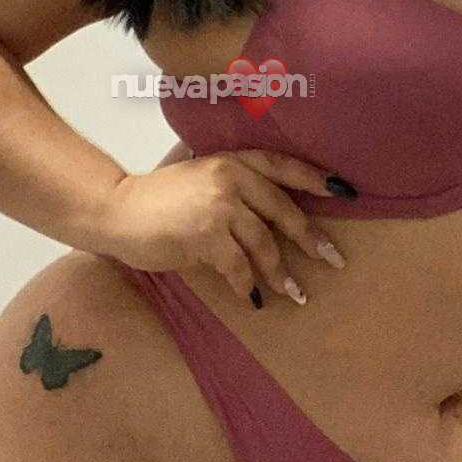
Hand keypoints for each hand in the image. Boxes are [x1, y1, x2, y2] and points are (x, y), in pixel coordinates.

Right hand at [94, 148, 348, 306]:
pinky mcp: (205, 236)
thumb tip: (271, 218)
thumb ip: (232, 188)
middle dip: (311, 238)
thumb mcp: (199, 179)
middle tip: (334, 259)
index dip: (314, 178)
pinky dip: (249, 287)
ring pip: (264, 244)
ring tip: (297, 293)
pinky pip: (238, 267)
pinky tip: (255, 300)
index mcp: (231, 161)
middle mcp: (229, 179)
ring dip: (282, 273)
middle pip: (282, 210)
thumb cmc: (157, 200)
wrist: (116, 209)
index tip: (344, 191)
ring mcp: (218, 207)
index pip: (282, 165)